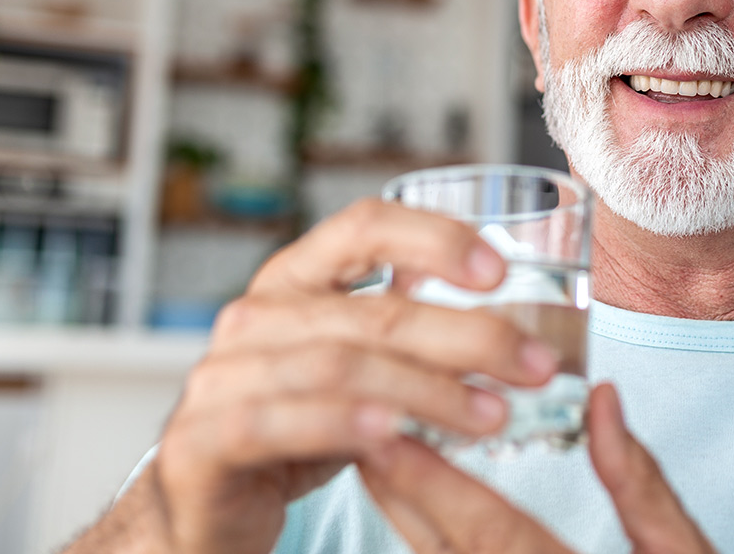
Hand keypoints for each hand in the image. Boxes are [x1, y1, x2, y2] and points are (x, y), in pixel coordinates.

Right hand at [65, 198, 558, 553]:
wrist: (205, 507)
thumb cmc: (296, 430)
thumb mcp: (358, 370)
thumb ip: (411, 337)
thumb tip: (516, 326)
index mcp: (295, 280)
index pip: (365, 225)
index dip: (436, 238)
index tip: (501, 272)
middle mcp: (256, 316)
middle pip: (374, 311)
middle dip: (468, 336)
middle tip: (534, 365)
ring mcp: (220, 376)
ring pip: (339, 367)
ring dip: (428, 391)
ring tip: (492, 415)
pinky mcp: (200, 441)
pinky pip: (277, 422)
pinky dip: (342, 424)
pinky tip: (396, 436)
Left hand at [361, 383, 716, 553]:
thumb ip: (641, 484)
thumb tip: (604, 400)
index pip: (489, 533)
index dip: (435, 482)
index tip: (389, 433)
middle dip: (400, 495)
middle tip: (360, 432)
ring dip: (409, 526)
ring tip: (381, 470)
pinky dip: (437, 553)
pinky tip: (422, 525)